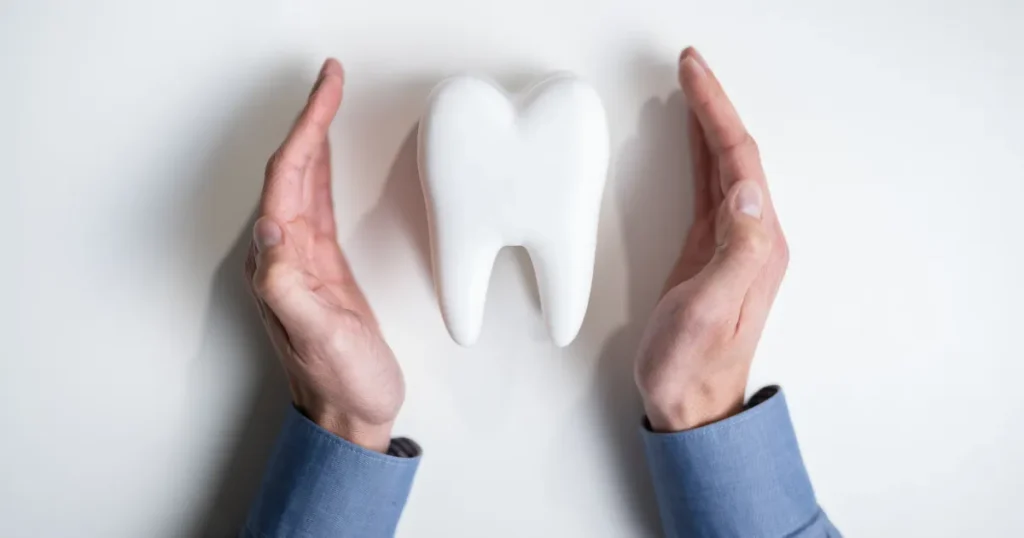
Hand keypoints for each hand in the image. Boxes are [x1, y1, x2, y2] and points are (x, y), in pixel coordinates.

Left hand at [244, 59, 403, 451]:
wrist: (351, 413)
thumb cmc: (339, 381)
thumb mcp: (317, 335)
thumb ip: (289, 284)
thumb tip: (271, 226)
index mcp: (279, 262)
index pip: (288, 179)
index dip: (306, 129)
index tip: (327, 90)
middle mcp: (285, 255)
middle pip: (292, 170)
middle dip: (311, 120)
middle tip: (332, 79)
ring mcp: (304, 260)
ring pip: (305, 181)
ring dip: (316, 138)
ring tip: (330, 101)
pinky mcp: (324, 268)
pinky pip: (319, 204)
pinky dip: (324, 171)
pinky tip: (329, 157)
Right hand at [634, 48, 788, 430]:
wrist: (690, 404)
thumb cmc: (694, 365)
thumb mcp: (712, 310)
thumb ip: (735, 252)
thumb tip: (744, 192)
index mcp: (756, 244)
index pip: (738, 161)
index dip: (716, 112)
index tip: (693, 75)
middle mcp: (750, 237)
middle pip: (734, 154)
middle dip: (712, 105)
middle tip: (690, 65)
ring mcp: (730, 243)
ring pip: (721, 166)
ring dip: (707, 124)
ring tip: (690, 87)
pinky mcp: (707, 252)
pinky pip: (706, 189)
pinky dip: (697, 155)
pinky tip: (689, 141)